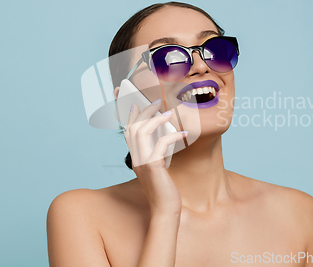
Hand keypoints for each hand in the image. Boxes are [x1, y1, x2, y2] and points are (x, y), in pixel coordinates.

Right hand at [125, 100, 186, 215]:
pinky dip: (172, 135)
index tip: (137, 102)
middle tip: (157, 101)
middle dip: (144, 111)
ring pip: (142, 132)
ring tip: (170, 113)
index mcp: (135, 159)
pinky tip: (183, 133)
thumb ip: (156, 154)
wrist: (166, 210)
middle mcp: (135, 159)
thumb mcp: (158, 169)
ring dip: (156, 119)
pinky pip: (160, 144)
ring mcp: (142, 163)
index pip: (128, 132)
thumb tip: (163, 139)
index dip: (131, 116)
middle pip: (133, 127)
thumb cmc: (165, 190)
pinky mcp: (153, 167)